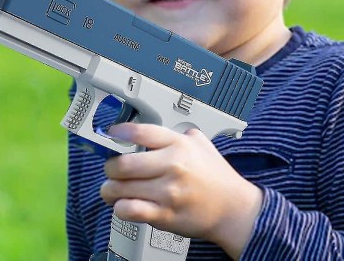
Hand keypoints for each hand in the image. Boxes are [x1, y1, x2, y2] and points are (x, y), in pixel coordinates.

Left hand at [100, 123, 262, 257]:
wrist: (233, 209)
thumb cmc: (216, 177)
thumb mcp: (201, 143)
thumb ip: (178, 133)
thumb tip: (152, 128)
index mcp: (179, 145)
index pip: (141, 132)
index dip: (119, 133)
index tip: (111, 135)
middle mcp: (172, 166)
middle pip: (124, 163)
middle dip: (110, 166)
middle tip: (111, 168)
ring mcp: (168, 192)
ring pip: (121, 188)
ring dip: (110, 188)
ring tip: (111, 188)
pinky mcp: (165, 215)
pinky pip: (131, 210)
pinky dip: (120, 207)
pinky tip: (122, 204)